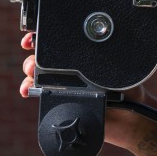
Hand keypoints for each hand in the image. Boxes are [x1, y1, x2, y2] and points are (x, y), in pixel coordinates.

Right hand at [18, 33, 156, 151]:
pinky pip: (38, 93)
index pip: (60, 43)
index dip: (43, 37)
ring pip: (36, 72)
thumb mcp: (120, 72)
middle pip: (43, 56)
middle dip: (33, 53)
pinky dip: (28, 89)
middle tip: (33, 57)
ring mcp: (62, 85)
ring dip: (28, 70)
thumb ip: (106, 62)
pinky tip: (27, 90)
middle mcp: (70, 69)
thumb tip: (91, 53)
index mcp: (82, 59)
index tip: (34, 38)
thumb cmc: (129, 91)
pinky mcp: (57, 100)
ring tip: (31, 73)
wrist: (129, 118)